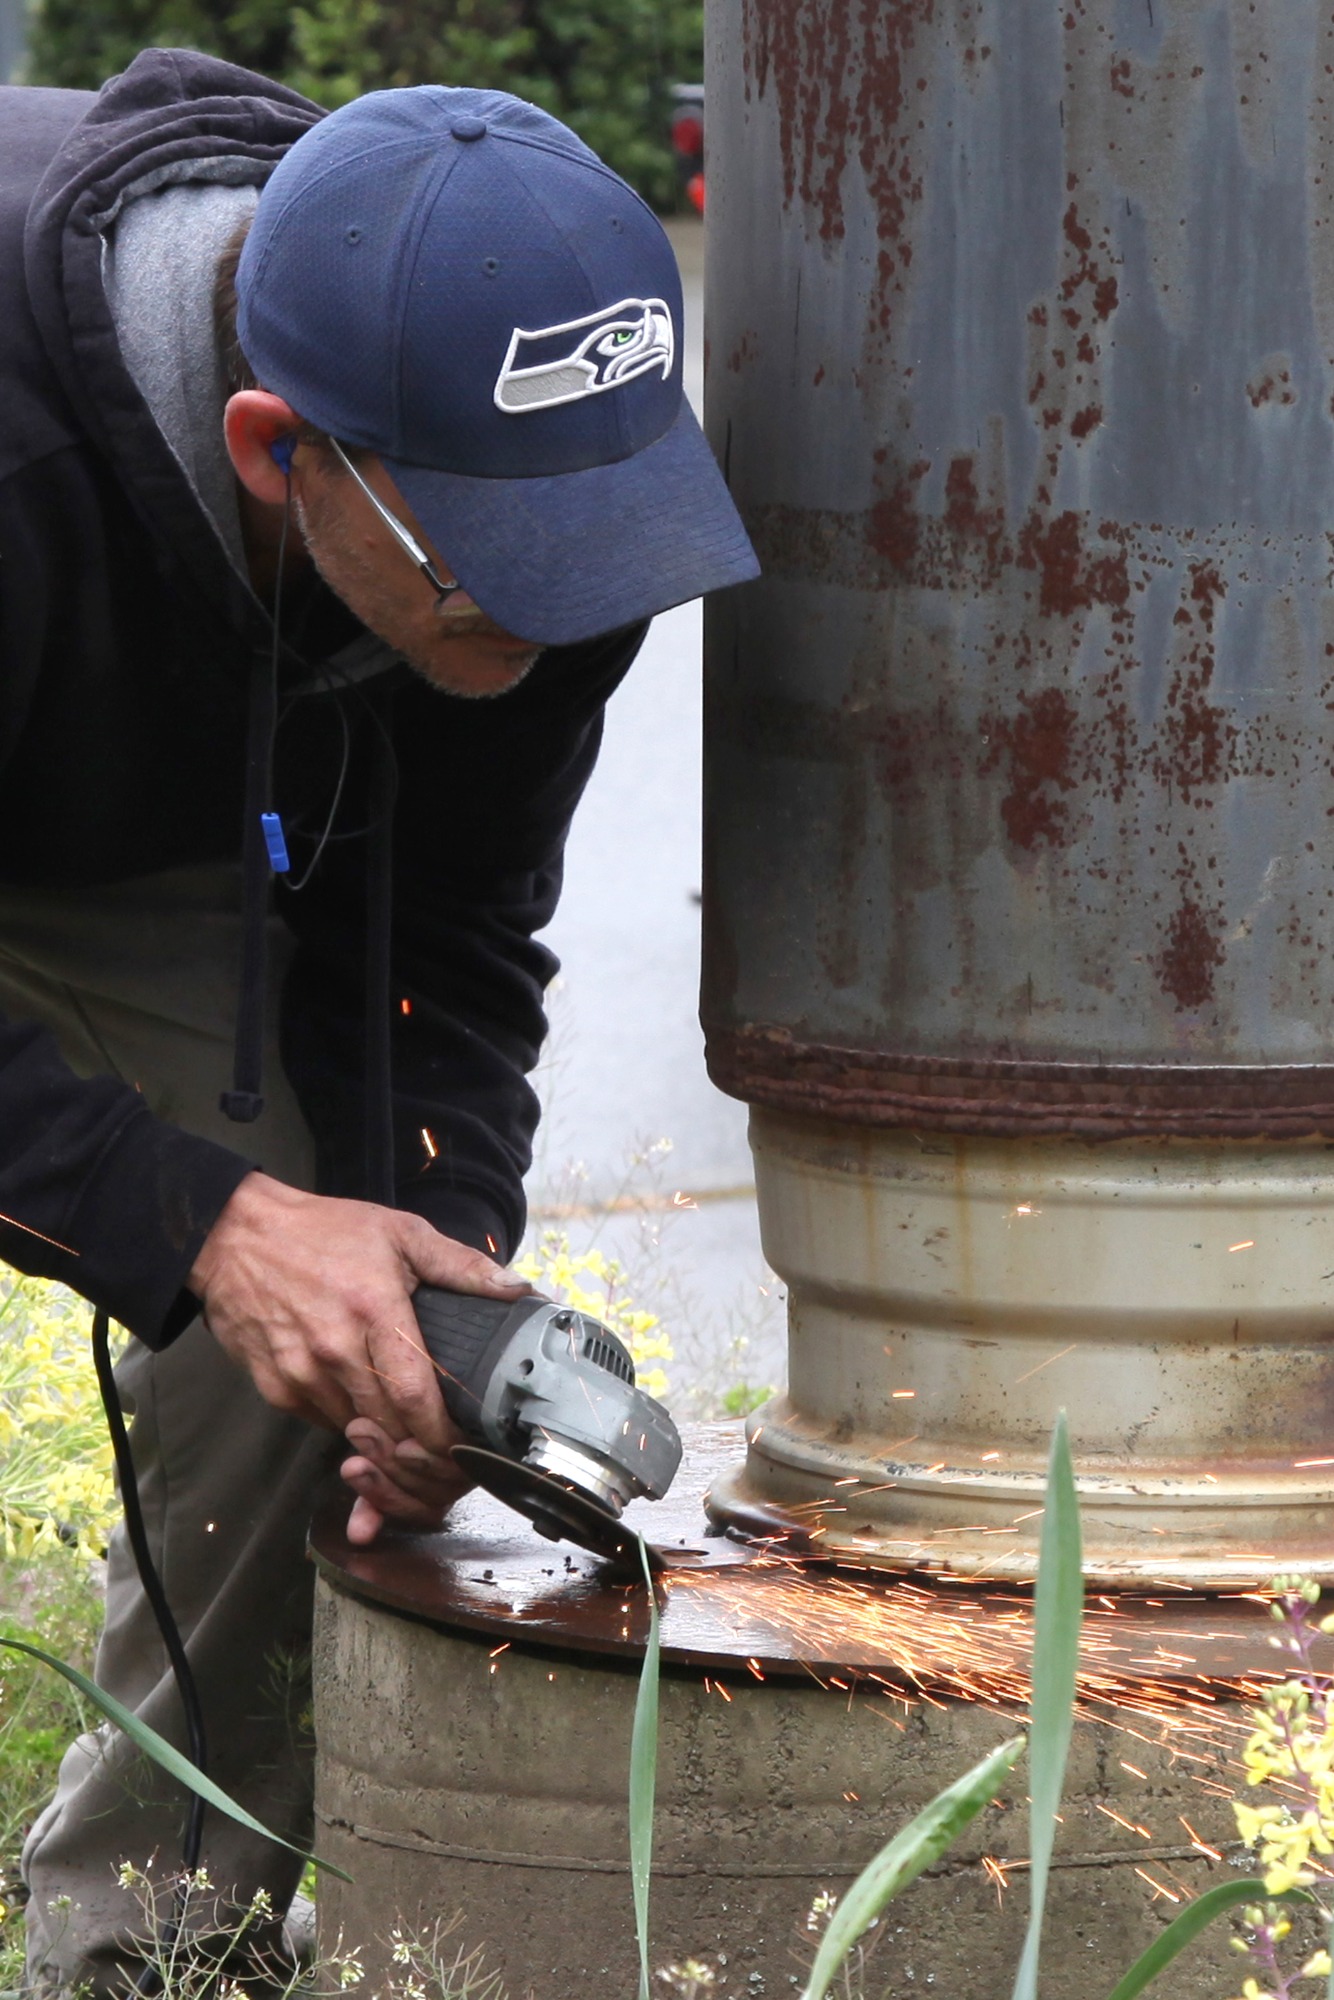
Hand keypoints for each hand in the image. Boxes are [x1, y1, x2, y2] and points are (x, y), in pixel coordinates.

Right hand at [189, 1172, 528, 1537]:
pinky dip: (348, 1420)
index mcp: (374, 1310)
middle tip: (445, 1447)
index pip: (415, 1396)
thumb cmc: (323, 1232)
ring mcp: (300, 1373)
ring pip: (356, 1429)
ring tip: (407, 1426)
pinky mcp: (275, 1387)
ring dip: (384, 1435)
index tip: (464, 1446)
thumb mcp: (399, 1233)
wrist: (234, 1237)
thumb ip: (460, 1265)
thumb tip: (518, 1289)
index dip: (442, 1434)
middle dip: (419, 1446)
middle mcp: (335, 1350)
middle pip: (388, 1425)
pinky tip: (363, 1402)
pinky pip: (323, 1421)